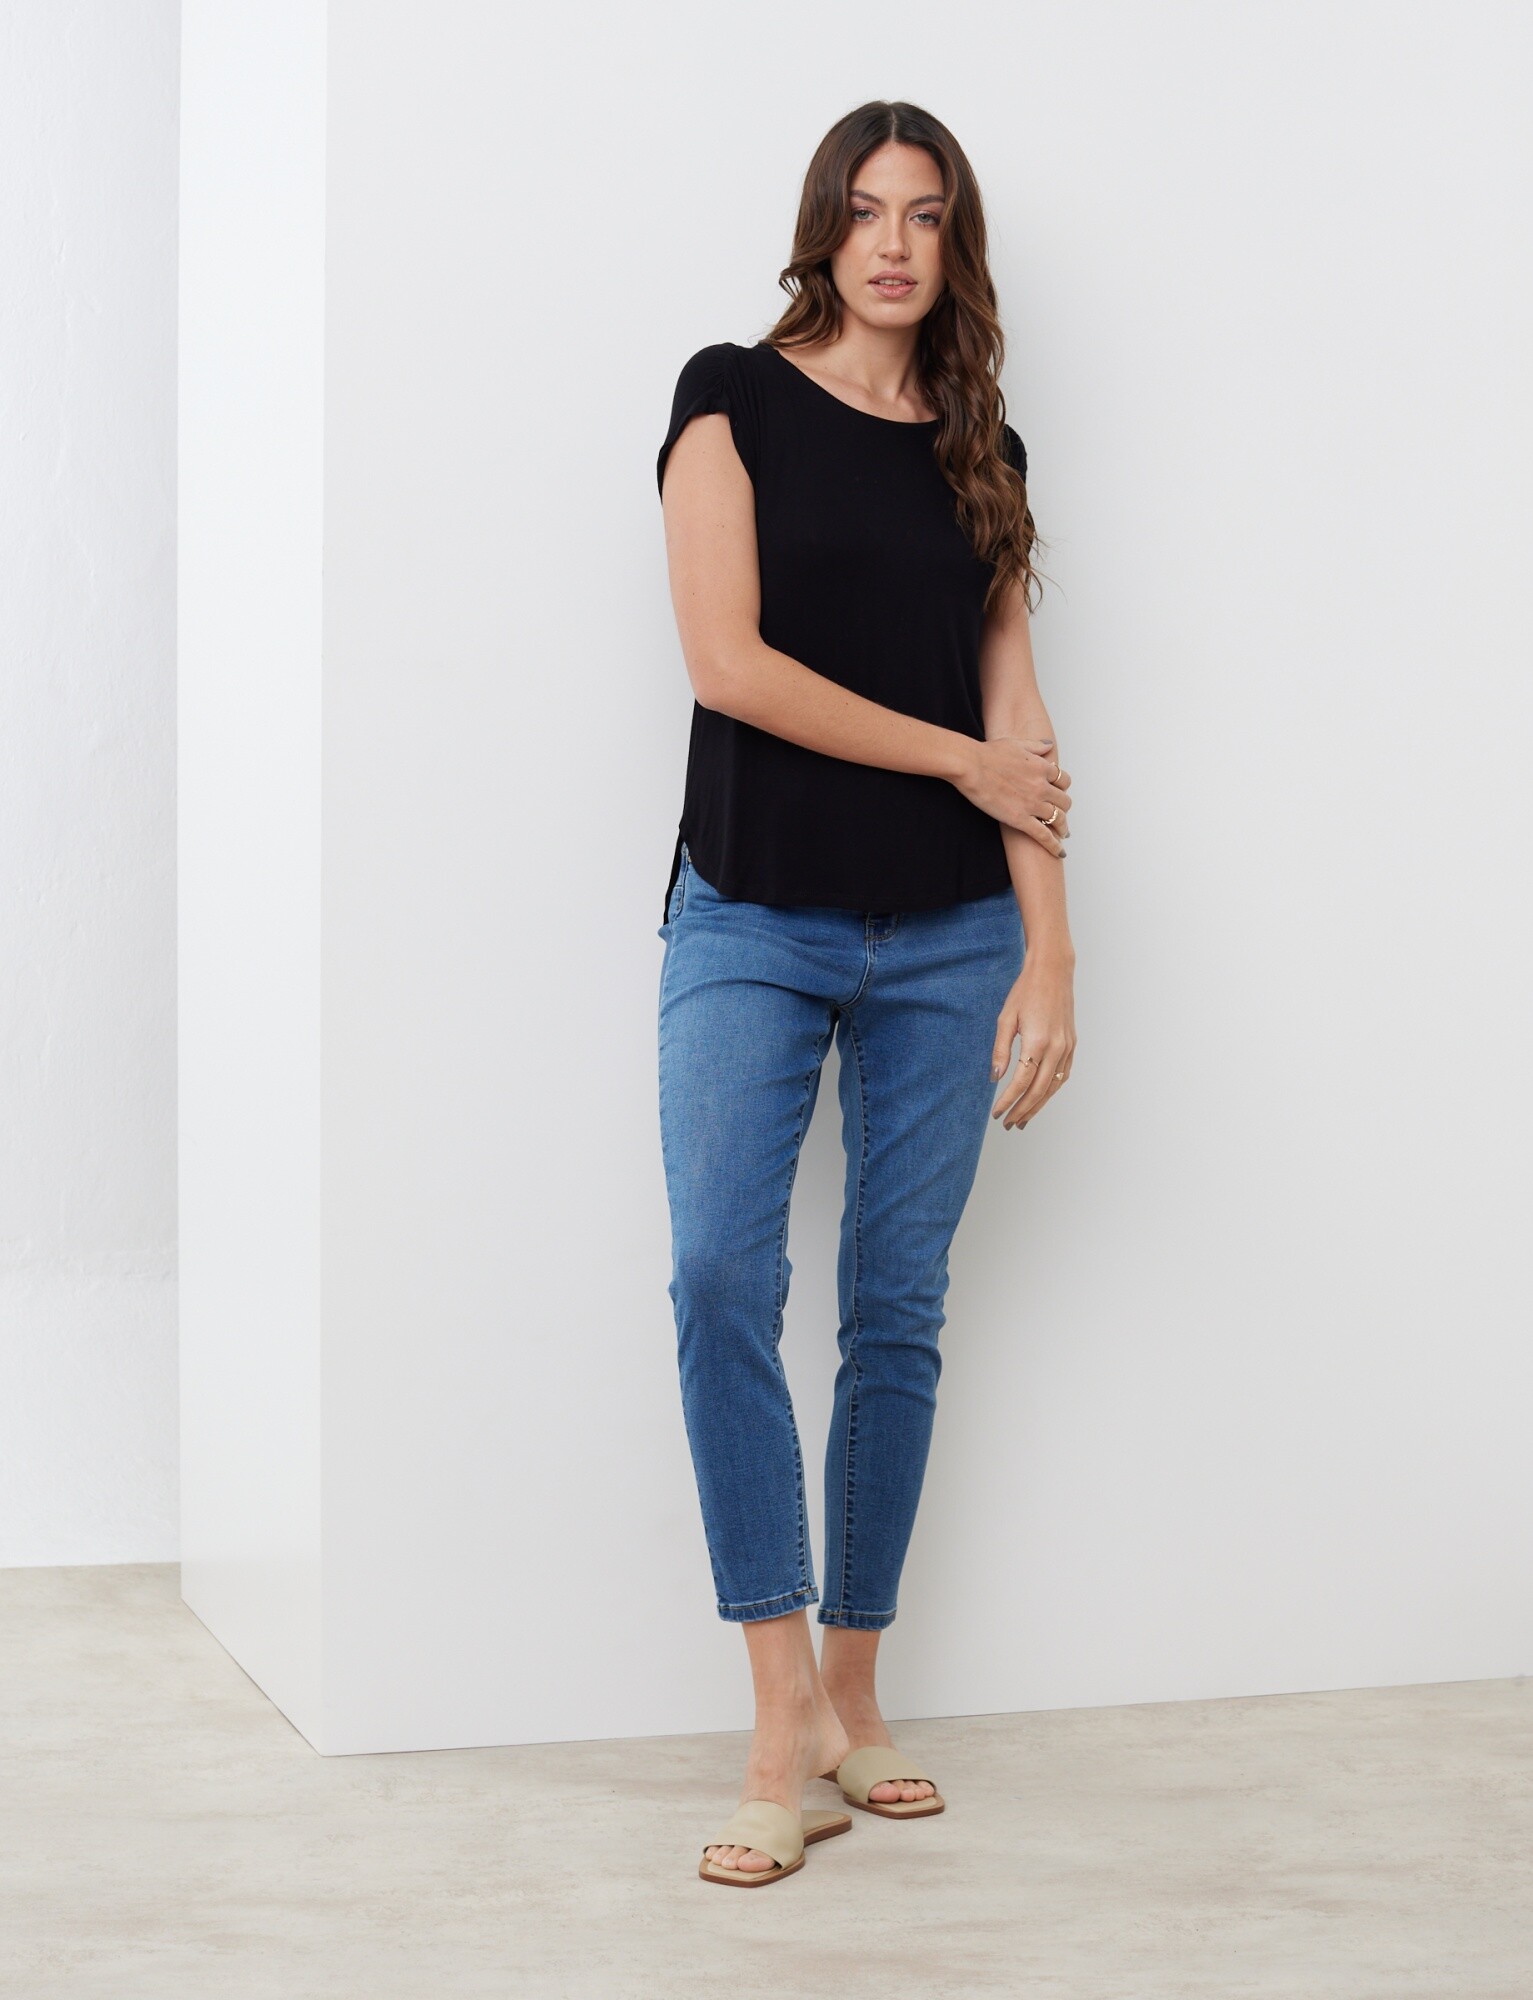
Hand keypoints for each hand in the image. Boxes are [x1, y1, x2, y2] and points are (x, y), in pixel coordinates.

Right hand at [956, 737, 1071, 855]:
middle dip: (1064, 809)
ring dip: (1062, 828)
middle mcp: (1042, 786)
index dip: (1062, 788)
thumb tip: (1048, 745)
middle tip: (1060, 815)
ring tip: (1062, 834)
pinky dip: (1054, 846)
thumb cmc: (988, 753)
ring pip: (1058, 819)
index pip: (1063, 780)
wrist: (971, 765)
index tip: (1059, 793)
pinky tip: (1060, 852)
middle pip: (1064, 801)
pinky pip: (1044, 836)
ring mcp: (1033, 804)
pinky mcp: (1021, 820)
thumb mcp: (1016, 744)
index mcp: (1042, 768)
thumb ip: (1036, 746)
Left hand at [990, 953, 1075, 1129]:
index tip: (997, 1112)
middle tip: (1009, 1123)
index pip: (1021, 1081)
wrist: (1053, 972)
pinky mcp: (1072, 1044)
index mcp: (1037, 1041)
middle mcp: (1056, 1047)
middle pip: (1039, 1090)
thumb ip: (1001, 1050)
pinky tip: (1041, 1098)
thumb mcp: (1006, 1019)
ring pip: (1053, 1086)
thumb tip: (995, 1078)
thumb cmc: (1026, 992)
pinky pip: (1063, 1074)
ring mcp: (1067, 1047)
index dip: (1008, 1100)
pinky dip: (1051, 1091)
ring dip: (1038, 1105)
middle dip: (1023, 1110)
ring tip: (1023, 1119)